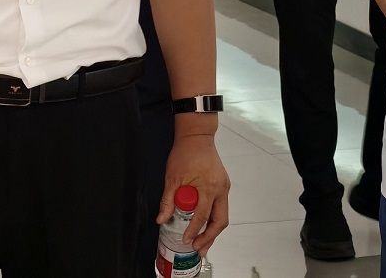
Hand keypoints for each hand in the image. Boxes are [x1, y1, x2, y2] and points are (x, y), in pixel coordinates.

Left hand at [158, 134, 229, 254]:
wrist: (197, 137)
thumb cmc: (185, 153)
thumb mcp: (172, 177)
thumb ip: (168, 200)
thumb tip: (161, 220)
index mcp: (208, 187)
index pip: (202, 216)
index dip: (193, 231)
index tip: (185, 240)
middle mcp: (220, 189)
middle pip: (220, 221)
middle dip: (210, 237)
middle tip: (198, 248)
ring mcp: (224, 187)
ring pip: (223, 215)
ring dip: (213, 230)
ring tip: (203, 243)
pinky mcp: (223, 185)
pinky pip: (221, 207)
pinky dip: (214, 219)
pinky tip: (206, 225)